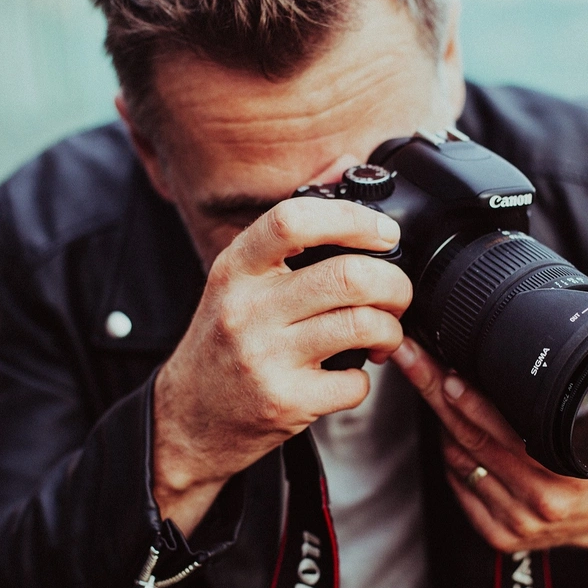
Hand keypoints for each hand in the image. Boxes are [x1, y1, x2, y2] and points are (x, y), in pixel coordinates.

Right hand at [153, 197, 411, 534]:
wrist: (189, 418)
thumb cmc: (223, 344)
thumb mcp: (236, 283)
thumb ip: (284, 238)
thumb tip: (340, 169)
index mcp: (235, 269)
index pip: (293, 221)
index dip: (351, 219)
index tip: (385, 232)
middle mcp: (246, 309)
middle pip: (346, 276)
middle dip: (393, 284)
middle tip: (397, 294)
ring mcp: (264, 358)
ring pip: (361, 325)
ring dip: (390, 329)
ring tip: (384, 334)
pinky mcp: (283, 402)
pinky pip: (355, 382)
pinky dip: (367, 379)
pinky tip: (352, 374)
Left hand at [391, 337, 587, 561]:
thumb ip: (555, 401)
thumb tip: (508, 359)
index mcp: (569, 470)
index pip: (502, 428)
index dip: (469, 397)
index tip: (444, 370)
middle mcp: (541, 500)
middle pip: (469, 438)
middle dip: (435, 393)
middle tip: (414, 360)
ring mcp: (518, 522)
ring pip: (458, 459)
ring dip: (443, 422)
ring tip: (440, 388)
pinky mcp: (501, 536)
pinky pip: (459, 484)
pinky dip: (452, 455)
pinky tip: (456, 433)